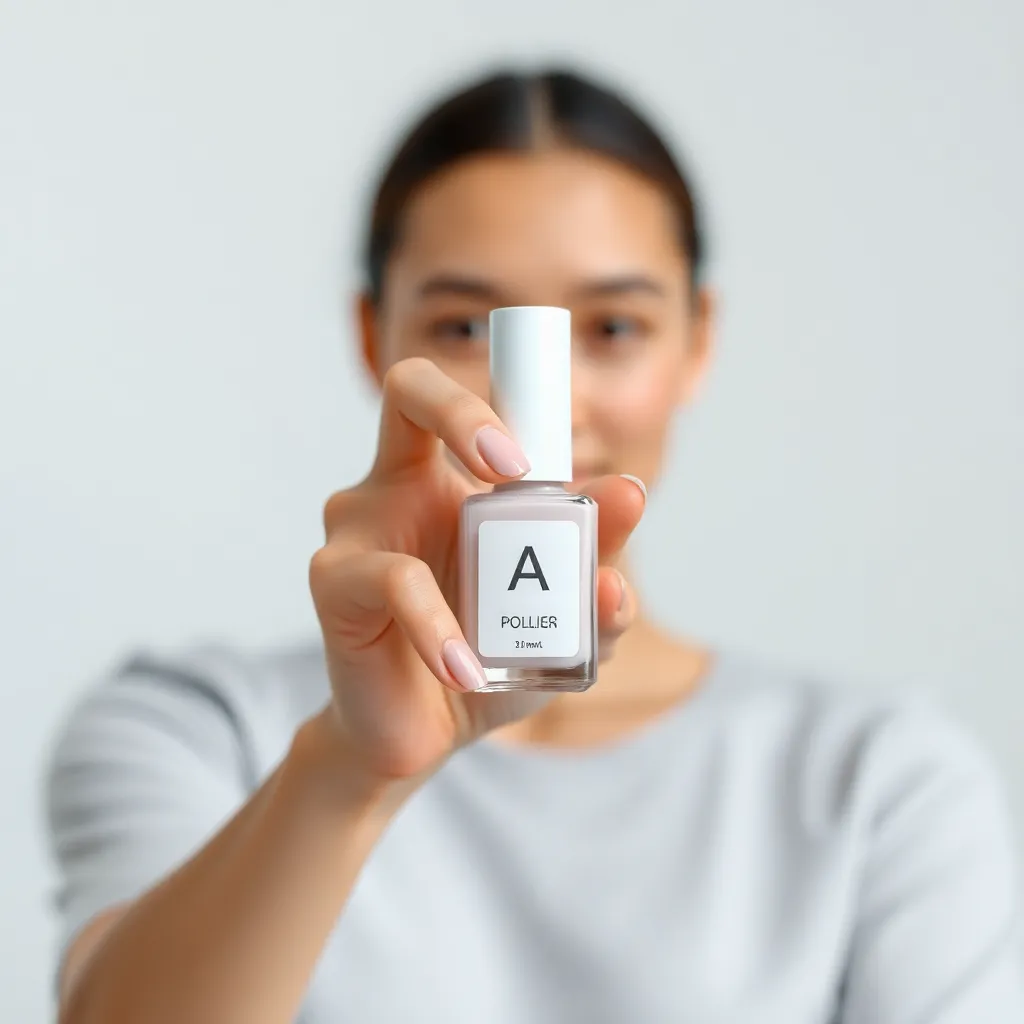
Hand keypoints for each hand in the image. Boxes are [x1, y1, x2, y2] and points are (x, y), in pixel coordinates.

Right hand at [309, 357, 645, 782]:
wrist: (424, 734)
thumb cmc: (487, 655)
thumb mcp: (561, 610)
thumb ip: (595, 555)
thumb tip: (631, 494)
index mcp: (448, 477)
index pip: (463, 399)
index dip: (502, 396)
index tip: (549, 454)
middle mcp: (394, 485)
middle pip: (408, 387)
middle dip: (464, 411)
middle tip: (518, 468)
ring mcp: (356, 526)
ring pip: (396, 488)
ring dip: (479, 564)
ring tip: (522, 636)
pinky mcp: (335, 580)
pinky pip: (393, 580)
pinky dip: (439, 626)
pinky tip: (467, 672)